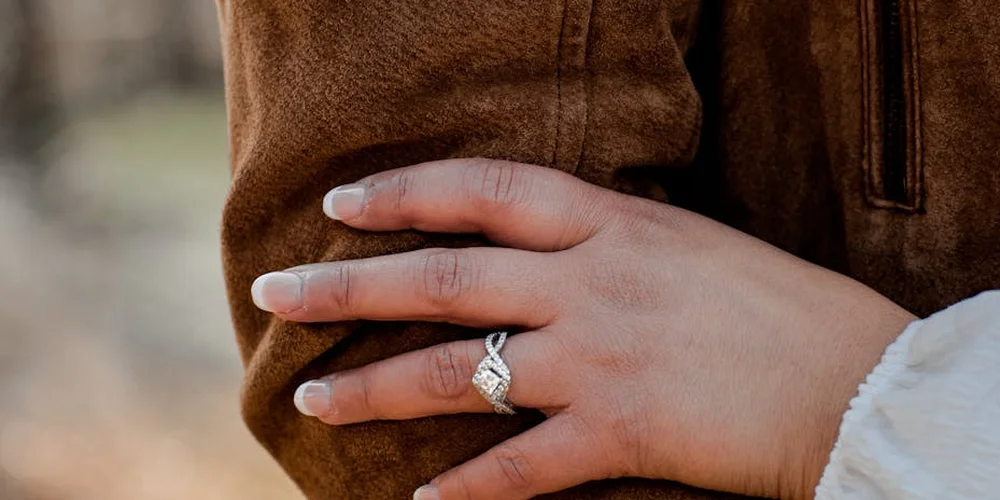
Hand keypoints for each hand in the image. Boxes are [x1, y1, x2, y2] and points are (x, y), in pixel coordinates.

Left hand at [250, 159, 915, 499]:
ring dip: (376, 388)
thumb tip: (532, 255)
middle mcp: (595, 281)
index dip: (406, 191)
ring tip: (314, 401)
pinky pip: (522, 467)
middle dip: (348, 286)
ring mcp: (603, 357)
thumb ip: (606, 244)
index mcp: (616, 223)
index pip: (485, 188)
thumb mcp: (688, 245)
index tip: (342, 204)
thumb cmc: (781, 309)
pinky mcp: (624, 432)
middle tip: (276, 293)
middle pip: (444, 275)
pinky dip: (467, 491)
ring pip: (458, 370)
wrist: (865, 382)